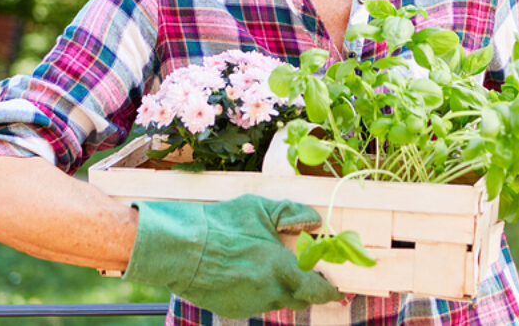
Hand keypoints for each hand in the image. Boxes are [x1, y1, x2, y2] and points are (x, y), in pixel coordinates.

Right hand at [122, 195, 343, 317]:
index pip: (319, 291)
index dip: (331, 291)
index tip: (337, 288)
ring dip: (281, 289)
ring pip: (278, 301)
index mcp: (282, 269)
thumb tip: (315, 220)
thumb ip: (293, 213)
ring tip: (269, 268)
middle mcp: (271, 292)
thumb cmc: (222, 225)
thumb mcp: (260, 209)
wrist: (181, 249)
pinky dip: (259, 292)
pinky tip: (247, 274)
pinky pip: (256, 303)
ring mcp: (251, 304)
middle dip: (307, 290)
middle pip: (301, 300)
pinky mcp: (234, 310)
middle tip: (306, 274)